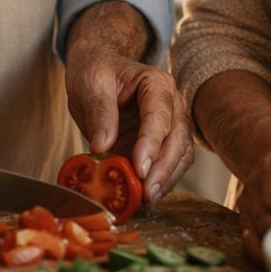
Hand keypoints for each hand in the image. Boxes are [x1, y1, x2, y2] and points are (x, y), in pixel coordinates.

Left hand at [64, 45, 193, 209]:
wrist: (98, 69)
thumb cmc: (95, 72)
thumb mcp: (90, 84)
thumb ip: (99, 112)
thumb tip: (102, 147)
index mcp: (156, 83)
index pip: (159, 115)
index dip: (151, 143)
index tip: (139, 168)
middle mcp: (172, 104)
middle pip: (178, 139)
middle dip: (163, 169)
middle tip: (146, 194)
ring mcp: (171, 125)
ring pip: (181, 156)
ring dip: (166, 180)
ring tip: (146, 202)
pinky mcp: (162, 144)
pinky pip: (170, 166)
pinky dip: (160, 183)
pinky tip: (144, 198)